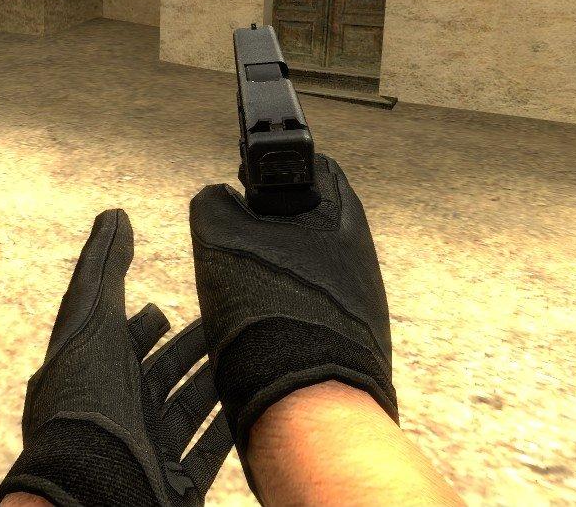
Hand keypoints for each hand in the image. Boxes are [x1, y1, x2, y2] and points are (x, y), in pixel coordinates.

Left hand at [0, 209, 233, 506]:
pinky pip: (208, 451)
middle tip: (230, 323)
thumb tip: (115, 214)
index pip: (121, 340)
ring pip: (188, 408)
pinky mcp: (172, 483)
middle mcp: (116, 413)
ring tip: (251, 354)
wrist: (94, 488)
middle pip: (161, 372)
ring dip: (216, 382)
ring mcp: (145, 449)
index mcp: (91, 375)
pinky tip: (254, 405)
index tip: (174, 303)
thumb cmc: (86, 401)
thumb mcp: (92, 320)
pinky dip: (229, 428)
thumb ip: (105, 269)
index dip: (146, 321)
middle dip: (192, 347)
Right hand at [189, 154, 395, 480]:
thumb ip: (214, 205)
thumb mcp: (220, 240)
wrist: (305, 406)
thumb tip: (217, 197)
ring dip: (276, 272)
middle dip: (271, 226)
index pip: (316, 168)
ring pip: (307, 268)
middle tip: (234, 240)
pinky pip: (309, 308)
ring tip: (241, 290)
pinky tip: (259, 326)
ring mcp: (360, 303)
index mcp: (343, 219)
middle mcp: (361, 257)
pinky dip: (284, 309)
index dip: (275, 170)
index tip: (245, 182)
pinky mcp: (350, 342)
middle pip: (309, 220)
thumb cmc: (268, 313)